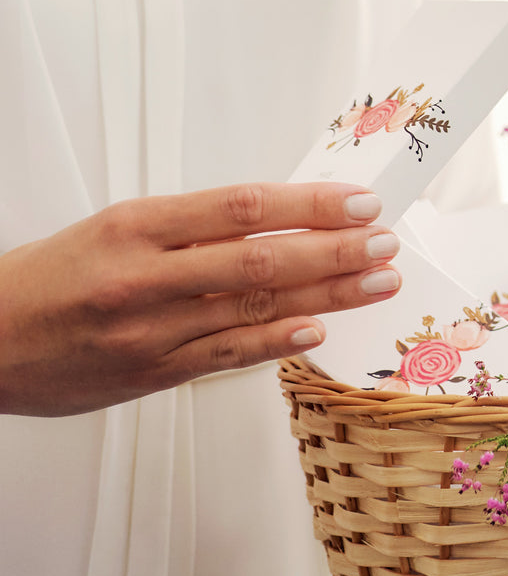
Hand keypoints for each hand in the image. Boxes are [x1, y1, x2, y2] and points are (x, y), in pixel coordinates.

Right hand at [0, 182, 400, 415]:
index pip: (243, 206)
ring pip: (255, 306)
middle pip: (261, 257)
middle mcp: (146, 275)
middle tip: (383, 241)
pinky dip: (277, 342)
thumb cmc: (56, 275)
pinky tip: (319, 330)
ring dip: (326, 294)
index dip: (309, 203)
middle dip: (334, 249)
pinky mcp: (152, 374)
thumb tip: (284, 217)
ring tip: (376, 280)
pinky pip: (227, 355)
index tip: (357, 201)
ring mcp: (151, 329)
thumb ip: (197, 224)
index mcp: (138, 224)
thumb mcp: (120, 226)